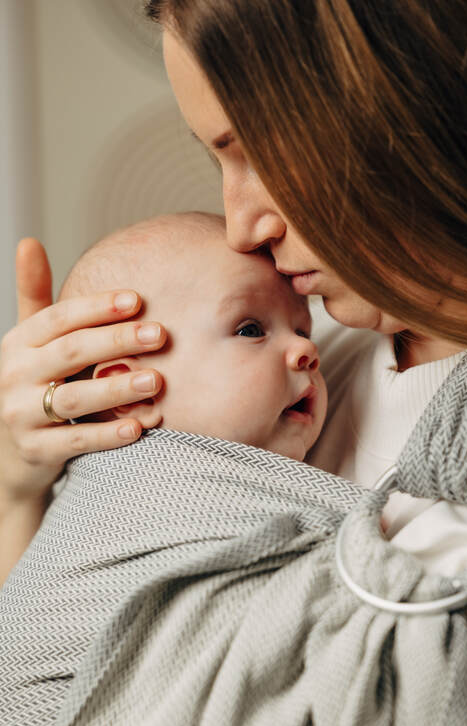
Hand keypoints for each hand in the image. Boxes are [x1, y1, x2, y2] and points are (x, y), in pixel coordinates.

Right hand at [0, 238, 165, 503]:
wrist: (8, 453)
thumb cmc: (30, 385)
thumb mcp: (28, 342)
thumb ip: (34, 296)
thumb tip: (29, 241)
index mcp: (18, 343)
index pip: (59, 318)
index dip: (97, 307)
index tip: (137, 299)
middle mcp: (14, 375)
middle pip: (71, 352)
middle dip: (117, 341)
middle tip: (161, 334)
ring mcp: (21, 414)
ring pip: (75, 398)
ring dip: (118, 389)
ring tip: (157, 380)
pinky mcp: (36, 450)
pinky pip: (76, 440)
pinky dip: (107, 435)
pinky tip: (138, 427)